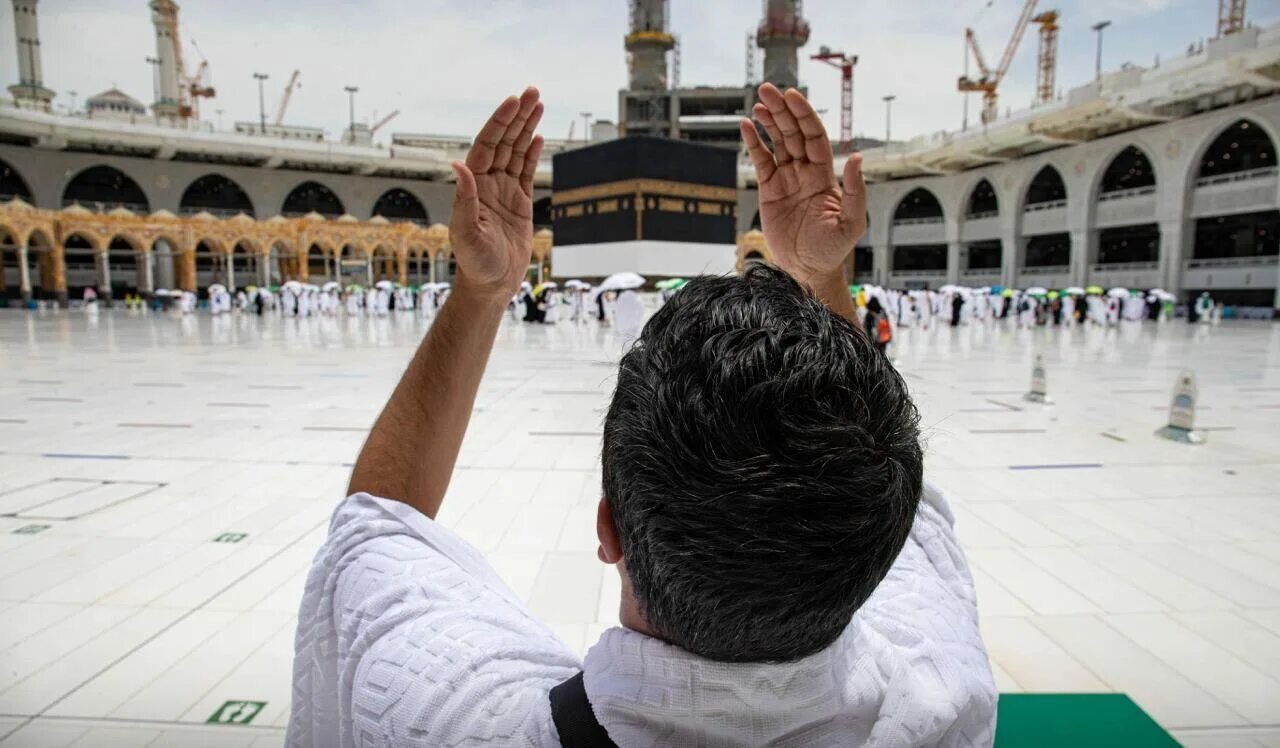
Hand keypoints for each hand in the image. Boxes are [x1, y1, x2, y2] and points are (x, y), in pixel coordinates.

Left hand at [450, 87, 544, 297]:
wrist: (490, 284)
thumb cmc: (474, 263)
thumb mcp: (466, 232)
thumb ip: (464, 198)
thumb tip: (458, 164)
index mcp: (473, 186)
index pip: (488, 145)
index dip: (500, 122)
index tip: (513, 102)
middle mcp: (487, 184)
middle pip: (503, 142)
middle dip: (517, 116)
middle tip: (532, 92)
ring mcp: (503, 191)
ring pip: (516, 151)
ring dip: (526, 127)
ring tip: (538, 103)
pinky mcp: (519, 203)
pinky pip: (525, 171)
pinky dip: (531, 152)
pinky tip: (537, 135)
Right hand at [740, 83, 865, 284]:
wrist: (808, 270)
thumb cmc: (833, 249)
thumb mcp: (851, 222)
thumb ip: (855, 190)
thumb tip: (857, 157)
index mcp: (825, 174)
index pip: (813, 136)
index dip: (803, 115)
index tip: (791, 97)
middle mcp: (805, 171)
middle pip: (793, 132)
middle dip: (781, 110)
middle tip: (768, 89)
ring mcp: (786, 179)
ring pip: (776, 142)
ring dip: (768, 121)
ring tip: (758, 102)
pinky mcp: (769, 190)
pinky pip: (760, 161)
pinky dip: (753, 143)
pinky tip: (746, 126)